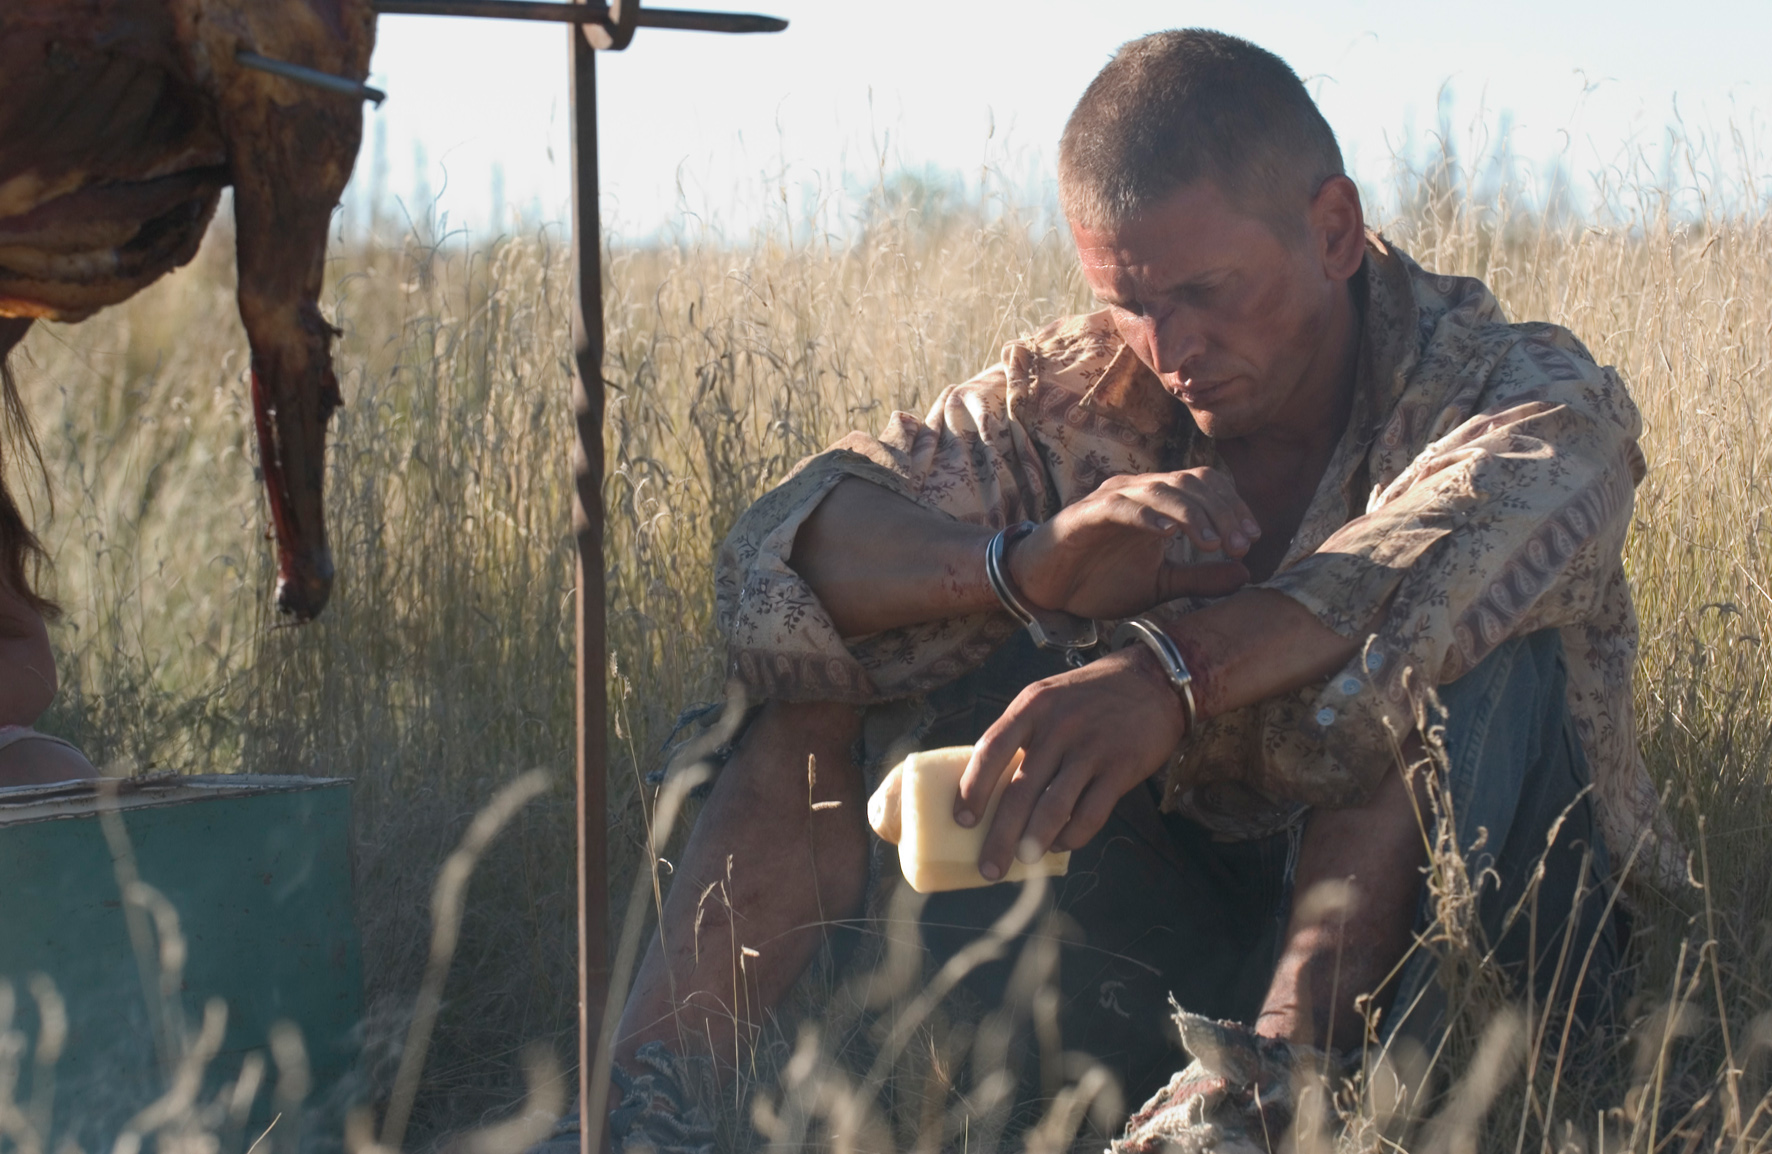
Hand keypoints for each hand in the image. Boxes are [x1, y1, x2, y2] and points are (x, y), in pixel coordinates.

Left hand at [953, 647, 1185, 879]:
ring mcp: (1091, 748)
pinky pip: (1091, 814)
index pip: (991, 749)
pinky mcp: (1121, 769)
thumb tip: (990, 787)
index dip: (972, 787)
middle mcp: (1059, 727)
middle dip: (1000, 835)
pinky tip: (1060, 845)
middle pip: (1020, 790)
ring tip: (1021, 863)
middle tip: (988, 867)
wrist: (1154, 682)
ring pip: (1054, 807)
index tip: (961, 820)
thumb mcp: (1048, 698)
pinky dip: (1072, 836)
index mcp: (1032, 706)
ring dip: (1034, 842)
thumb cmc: (1090, 694)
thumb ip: (1023, 733)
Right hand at [1009, 468, 1256, 619]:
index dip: (1234, 507)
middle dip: (1222, 511)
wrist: (1043, 588)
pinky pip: (1120, 507)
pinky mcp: (1086, 515)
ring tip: (1213, 542)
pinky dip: (1146, 517)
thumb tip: (1246, 573)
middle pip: (1191, 482)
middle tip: (1239, 545)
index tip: (1251, 540)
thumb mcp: (1159, 585)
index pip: (1206, 485)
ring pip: (1161, 489)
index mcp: (1158, 503)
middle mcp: (1138, 492)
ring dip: (1192, 513)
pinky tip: (1167, 533)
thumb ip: (1199, 577)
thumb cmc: (1097, 581)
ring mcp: (1111, 499)